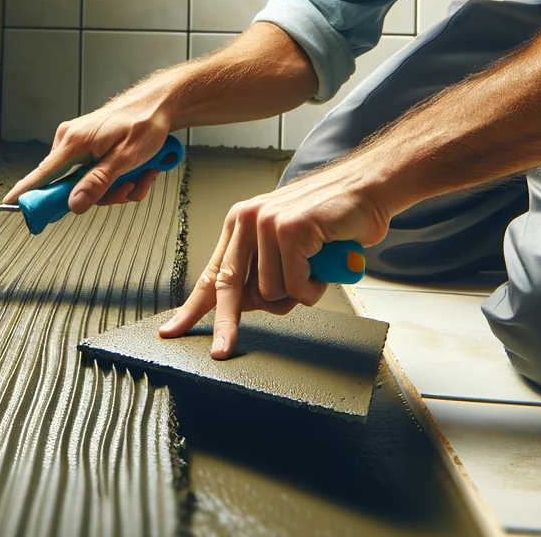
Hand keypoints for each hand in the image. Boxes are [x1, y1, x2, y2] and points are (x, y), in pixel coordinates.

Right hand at [3, 82, 175, 212]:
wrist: (159, 105)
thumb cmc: (144, 123)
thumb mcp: (125, 159)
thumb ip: (97, 183)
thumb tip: (73, 204)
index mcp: (73, 141)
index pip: (42, 174)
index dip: (26, 192)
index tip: (8, 205)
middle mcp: (71, 142)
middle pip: (72, 187)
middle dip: (104, 194)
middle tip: (127, 188)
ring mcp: (81, 145)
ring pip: (89, 184)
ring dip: (117, 187)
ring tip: (138, 177)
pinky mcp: (91, 148)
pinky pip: (98, 175)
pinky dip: (119, 179)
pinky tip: (137, 172)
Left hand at [158, 163, 389, 357]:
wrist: (368, 188)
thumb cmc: (332, 220)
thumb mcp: (287, 247)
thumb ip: (264, 273)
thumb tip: (243, 308)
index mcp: (240, 224)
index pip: (211, 273)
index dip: (192, 307)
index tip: (172, 330)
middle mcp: (246, 220)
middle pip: (227, 287)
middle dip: (226, 325)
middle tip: (222, 351)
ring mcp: (266, 222)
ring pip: (269, 293)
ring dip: (298, 294)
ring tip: (316, 269)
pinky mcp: (289, 229)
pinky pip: (295, 285)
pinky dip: (315, 286)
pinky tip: (325, 264)